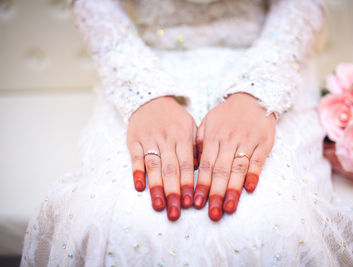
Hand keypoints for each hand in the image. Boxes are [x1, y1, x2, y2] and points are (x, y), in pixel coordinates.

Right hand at [127, 96, 197, 220]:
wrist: (150, 99)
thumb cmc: (174, 118)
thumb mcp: (191, 127)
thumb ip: (196, 147)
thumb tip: (199, 171)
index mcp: (183, 136)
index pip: (186, 164)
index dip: (188, 184)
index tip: (190, 203)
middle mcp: (166, 139)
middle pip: (170, 169)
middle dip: (173, 192)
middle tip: (175, 214)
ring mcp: (149, 139)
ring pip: (153, 166)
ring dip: (156, 187)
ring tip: (159, 206)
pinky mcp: (134, 140)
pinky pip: (135, 158)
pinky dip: (136, 172)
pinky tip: (139, 187)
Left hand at [194, 93, 275, 220]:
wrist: (253, 97)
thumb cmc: (227, 114)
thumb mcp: (208, 122)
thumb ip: (200, 141)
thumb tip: (194, 164)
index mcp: (214, 137)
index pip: (206, 165)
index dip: (201, 185)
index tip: (196, 203)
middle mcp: (229, 140)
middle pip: (221, 170)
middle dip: (216, 194)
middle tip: (212, 214)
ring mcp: (247, 141)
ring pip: (238, 168)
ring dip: (233, 189)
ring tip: (229, 208)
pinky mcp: (264, 143)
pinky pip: (258, 160)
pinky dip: (254, 174)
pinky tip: (250, 188)